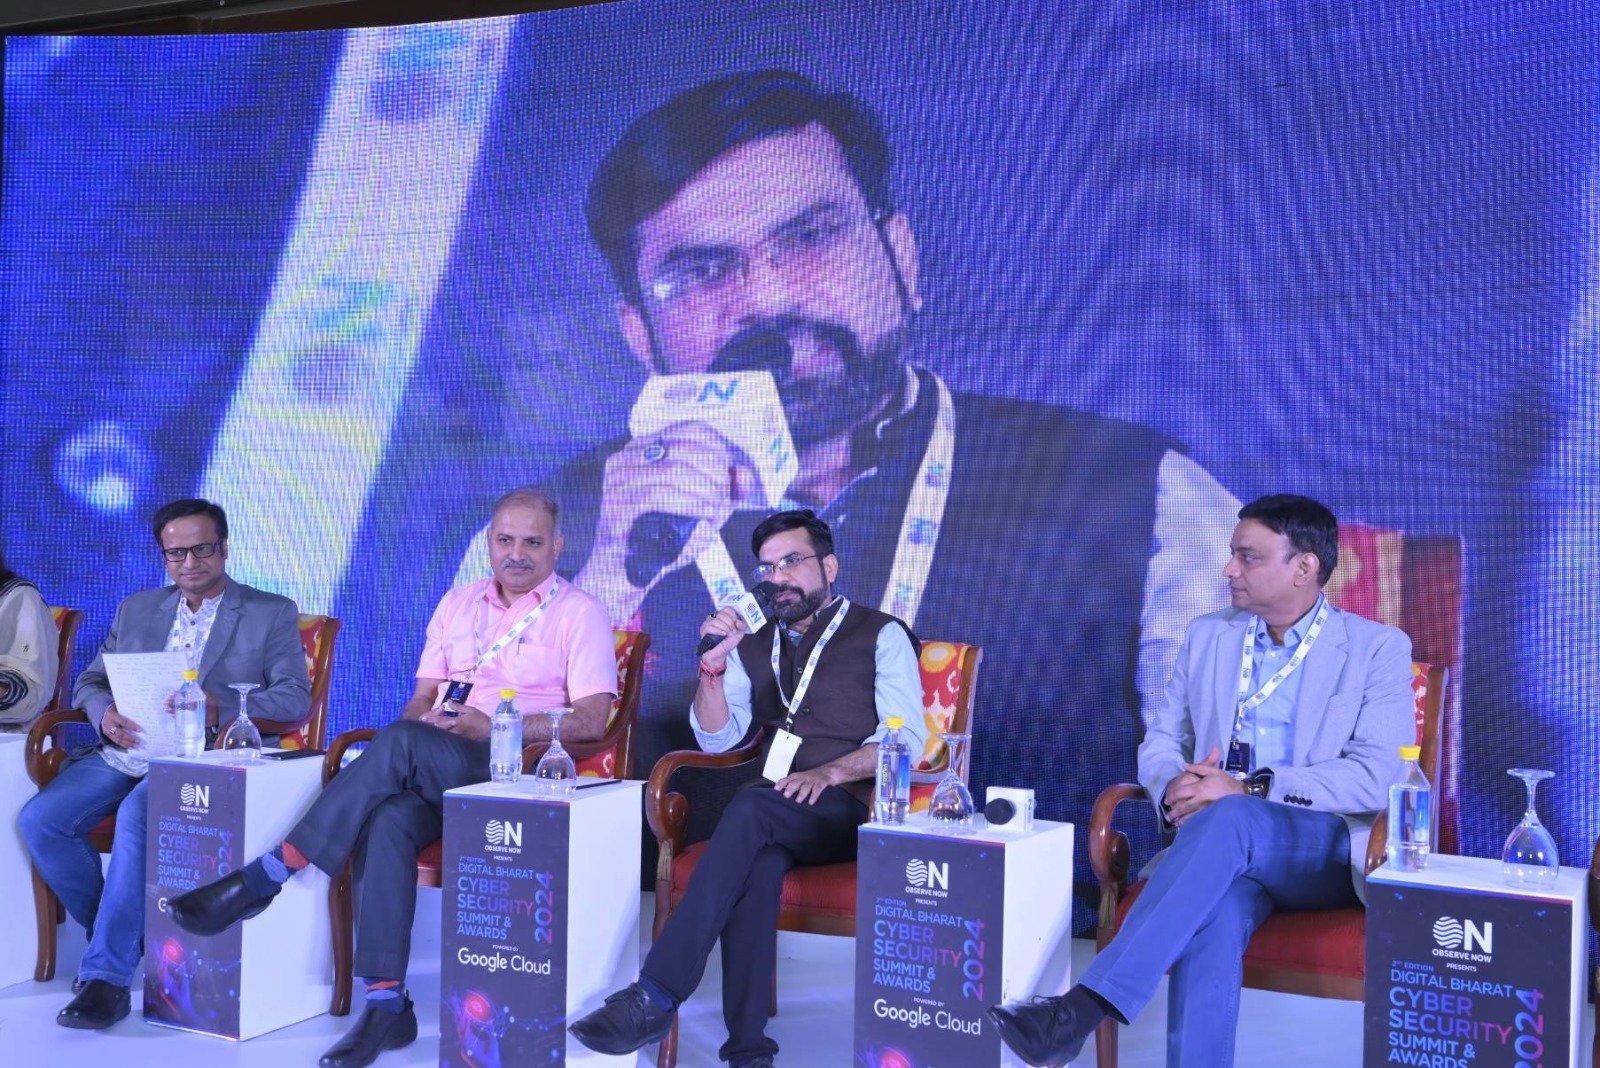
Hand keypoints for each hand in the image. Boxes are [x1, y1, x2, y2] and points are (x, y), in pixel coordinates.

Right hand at [101, 704, 143, 749]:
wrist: (101, 713)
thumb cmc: (114, 710)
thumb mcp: (119, 708)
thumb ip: (126, 712)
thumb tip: (140, 715)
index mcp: (112, 716)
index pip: (123, 722)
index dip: (132, 726)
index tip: (140, 730)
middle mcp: (108, 725)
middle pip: (120, 733)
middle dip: (129, 738)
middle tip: (138, 741)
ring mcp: (107, 731)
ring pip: (117, 739)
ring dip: (127, 743)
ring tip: (135, 746)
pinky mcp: (107, 735)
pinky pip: (115, 741)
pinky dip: (123, 745)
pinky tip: (130, 747)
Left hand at [420, 704, 490, 741]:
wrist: (490, 731)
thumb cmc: (480, 719)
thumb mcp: (470, 710)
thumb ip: (458, 706)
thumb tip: (448, 701)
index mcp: (457, 721)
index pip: (441, 720)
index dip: (432, 719)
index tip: (423, 718)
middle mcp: (455, 730)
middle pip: (440, 730)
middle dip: (430, 728)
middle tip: (421, 726)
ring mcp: (457, 737)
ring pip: (443, 735)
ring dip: (435, 733)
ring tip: (426, 732)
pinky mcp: (460, 741)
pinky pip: (449, 739)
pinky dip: (443, 737)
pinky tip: (438, 737)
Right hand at [578, 423, 750, 617]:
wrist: (623, 573)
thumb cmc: (662, 539)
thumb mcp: (700, 508)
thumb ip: (725, 489)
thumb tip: (743, 473)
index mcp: (645, 448)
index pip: (691, 429)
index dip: (719, 449)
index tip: (729, 476)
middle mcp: (628, 456)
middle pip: (686, 448)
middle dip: (715, 474)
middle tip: (724, 498)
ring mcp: (619, 478)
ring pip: (675, 469)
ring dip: (706, 490)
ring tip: (716, 510)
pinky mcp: (618, 501)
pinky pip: (661, 494)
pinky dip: (692, 503)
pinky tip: (705, 515)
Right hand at [698, 606, 748, 669]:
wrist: (721, 654)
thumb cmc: (728, 643)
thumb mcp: (739, 634)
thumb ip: (742, 626)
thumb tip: (739, 621)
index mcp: (723, 616)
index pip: (727, 609)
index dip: (733, 616)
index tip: (736, 624)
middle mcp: (715, 618)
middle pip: (722, 613)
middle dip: (729, 623)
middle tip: (732, 631)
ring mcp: (708, 623)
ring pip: (715, 620)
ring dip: (724, 628)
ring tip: (727, 635)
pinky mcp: (703, 630)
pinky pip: (709, 627)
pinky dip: (717, 631)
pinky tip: (722, 635)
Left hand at [774, 767, 835, 804]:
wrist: (829, 771)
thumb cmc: (812, 778)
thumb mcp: (802, 779)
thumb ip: (793, 785)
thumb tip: (782, 793)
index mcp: (799, 776)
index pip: (789, 779)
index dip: (782, 783)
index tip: (776, 789)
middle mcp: (805, 777)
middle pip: (797, 782)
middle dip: (791, 788)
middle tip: (786, 796)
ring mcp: (813, 779)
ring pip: (806, 785)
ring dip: (802, 793)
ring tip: (798, 801)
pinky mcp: (822, 782)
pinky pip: (817, 789)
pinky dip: (814, 796)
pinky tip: (811, 802)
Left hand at [1162, 746, 1243, 825]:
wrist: (1242, 794)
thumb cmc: (1226, 781)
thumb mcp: (1213, 771)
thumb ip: (1197, 767)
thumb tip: (1183, 765)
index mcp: (1199, 788)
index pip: (1180, 793)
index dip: (1171, 796)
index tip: (1167, 800)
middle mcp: (1200, 800)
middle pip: (1183, 807)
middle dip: (1174, 812)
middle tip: (1168, 815)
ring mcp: (1205, 810)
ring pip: (1189, 817)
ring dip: (1180, 820)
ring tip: (1174, 822)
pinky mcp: (1210, 816)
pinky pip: (1197, 821)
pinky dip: (1190, 824)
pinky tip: (1186, 826)